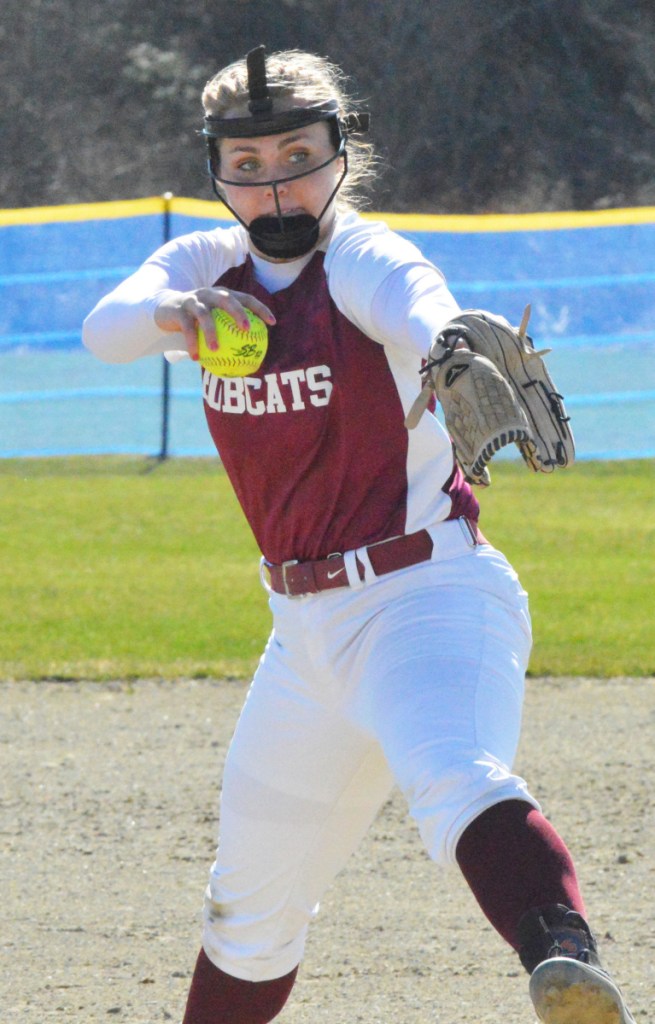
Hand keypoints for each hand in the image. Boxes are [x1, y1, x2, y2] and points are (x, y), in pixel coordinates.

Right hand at [154, 288, 275, 359]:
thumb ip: (230, 334)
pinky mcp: (179, 309)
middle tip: (247, 330)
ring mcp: (194, 300)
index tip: (272, 323)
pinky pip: (187, 327)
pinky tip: (195, 357)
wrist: (166, 310)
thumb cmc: (197, 321)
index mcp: (223, 295)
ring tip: (216, 349)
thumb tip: (251, 359)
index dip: (260, 308)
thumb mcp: (214, 323)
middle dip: (238, 313)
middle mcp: (210, 294)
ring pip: (205, 314)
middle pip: (227, 299)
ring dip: (211, 332)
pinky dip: (191, 342)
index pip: (245, 298)